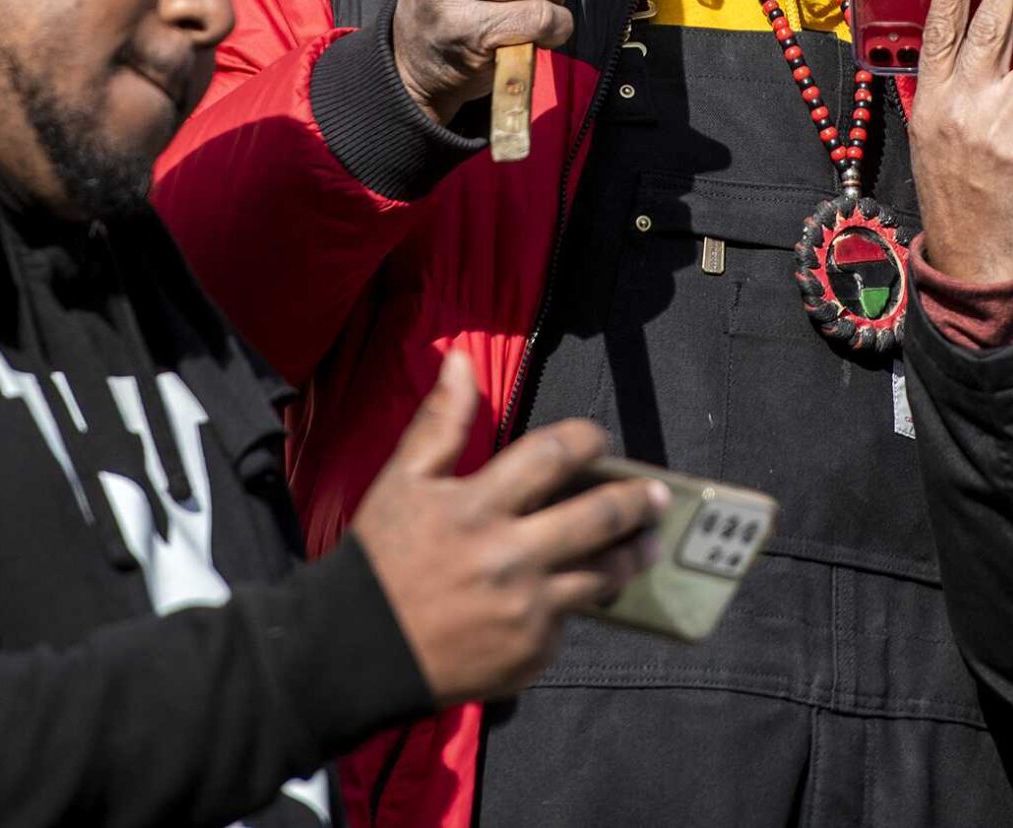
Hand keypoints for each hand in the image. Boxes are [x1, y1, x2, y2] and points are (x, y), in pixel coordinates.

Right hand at [349, 353, 664, 704]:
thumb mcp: (402, 482)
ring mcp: (524, 609)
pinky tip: (577, 595)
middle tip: (659, 496)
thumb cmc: (381, 560)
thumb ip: (441, 422)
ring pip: (602, 576)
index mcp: (477, 506)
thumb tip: (459, 359)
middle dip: (639, 502)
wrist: (353, 653)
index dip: (588, 440)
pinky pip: (568, 623)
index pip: (554, 456)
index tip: (599, 440)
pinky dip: (572, 606)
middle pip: (598, 517)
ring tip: (648, 546)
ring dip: (632, 557)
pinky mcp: (529, 653)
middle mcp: (507, 557)